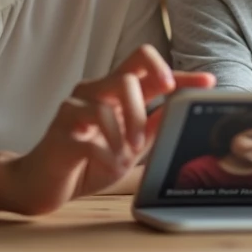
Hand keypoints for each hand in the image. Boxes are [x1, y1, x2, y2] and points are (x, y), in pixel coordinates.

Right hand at [6, 46, 213, 215]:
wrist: (44, 184)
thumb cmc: (88, 160)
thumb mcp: (132, 146)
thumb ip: (154, 125)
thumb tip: (185, 107)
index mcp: (115, 93)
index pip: (147, 67)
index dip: (178, 73)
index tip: (207, 82)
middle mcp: (94, 92)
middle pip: (127, 75)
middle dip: (142, 108)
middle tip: (143, 139)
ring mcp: (74, 108)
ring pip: (107, 100)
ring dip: (124, 133)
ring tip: (123, 156)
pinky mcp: (59, 129)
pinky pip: (88, 132)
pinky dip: (104, 151)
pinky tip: (105, 163)